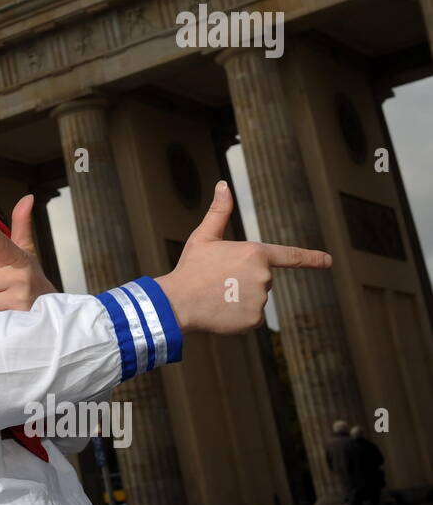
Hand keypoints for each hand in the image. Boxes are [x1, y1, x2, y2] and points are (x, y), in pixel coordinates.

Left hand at [0, 193, 57, 317]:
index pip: (5, 246)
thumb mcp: (25, 252)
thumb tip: (28, 196)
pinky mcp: (17, 321)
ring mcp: (20, 301)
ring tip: (4, 303)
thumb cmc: (29, 277)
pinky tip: (6, 317)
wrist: (50, 309)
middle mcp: (22, 278)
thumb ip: (21, 225)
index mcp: (20, 259)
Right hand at [154, 180, 331, 333]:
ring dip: (239, 298)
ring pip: (255, 298)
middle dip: (243, 280)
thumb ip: (219, 212)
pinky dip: (238, 315)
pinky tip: (220, 311)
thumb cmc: (191, 267)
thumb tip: (223, 185)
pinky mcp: (255, 319)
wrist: (177, 302)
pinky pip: (251, 316)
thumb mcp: (203, 237)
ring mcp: (261, 299)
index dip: (311, 258)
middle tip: (217, 281)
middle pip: (262, 278)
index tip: (328, 260)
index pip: (290, 256)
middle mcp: (263, 276)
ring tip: (216, 296)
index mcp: (255, 253)